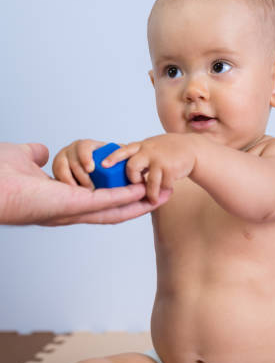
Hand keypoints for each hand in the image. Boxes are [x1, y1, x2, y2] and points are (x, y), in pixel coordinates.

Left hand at [0, 142, 170, 225]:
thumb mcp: (22, 158)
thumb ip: (36, 155)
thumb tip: (42, 151)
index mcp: (61, 200)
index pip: (97, 199)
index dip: (119, 194)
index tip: (138, 186)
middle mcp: (70, 210)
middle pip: (113, 209)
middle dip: (139, 203)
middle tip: (163, 194)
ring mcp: (73, 210)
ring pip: (115, 209)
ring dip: (140, 203)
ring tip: (163, 195)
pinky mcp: (74, 206)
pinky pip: (106, 203)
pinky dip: (127, 199)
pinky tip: (145, 193)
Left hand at [101, 133, 197, 202]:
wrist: (191, 149)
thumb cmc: (168, 150)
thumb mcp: (151, 146)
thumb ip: (137, 155)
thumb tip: (120, 167)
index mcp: (141, 146)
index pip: (123, 151)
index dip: (112, 158)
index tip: (103, 166)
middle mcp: (149, 151)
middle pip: (132, 167)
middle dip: (133, 179)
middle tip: (138, 184)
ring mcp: (160, 160)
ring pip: (149, 182)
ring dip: (151, 193)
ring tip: (153, 199)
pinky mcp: (171, 169)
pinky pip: (162, 186)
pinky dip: (163, 190)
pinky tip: (167, 189)